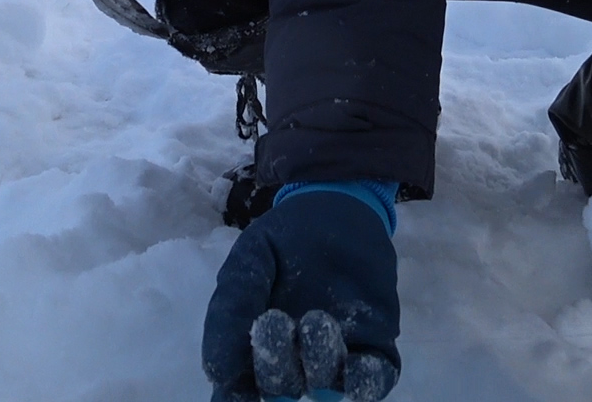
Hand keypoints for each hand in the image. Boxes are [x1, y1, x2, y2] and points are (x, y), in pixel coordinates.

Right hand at [203, 184, 401, 401]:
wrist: (336, 208)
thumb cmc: (285, 238)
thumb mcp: (249, 260)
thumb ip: (232, 306)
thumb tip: (216, 371)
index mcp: (254, 349)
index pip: (239, 391)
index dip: (236, 398)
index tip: (235, 393)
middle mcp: (294, 363)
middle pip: (280, 391)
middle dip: (275, 366)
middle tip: (272, 320)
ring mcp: (336, 358)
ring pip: (326, 389)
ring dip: (318, 366)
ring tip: (314, 319)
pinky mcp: (374, 346)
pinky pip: (373, 380)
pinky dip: (364, 381)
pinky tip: (357, 363)